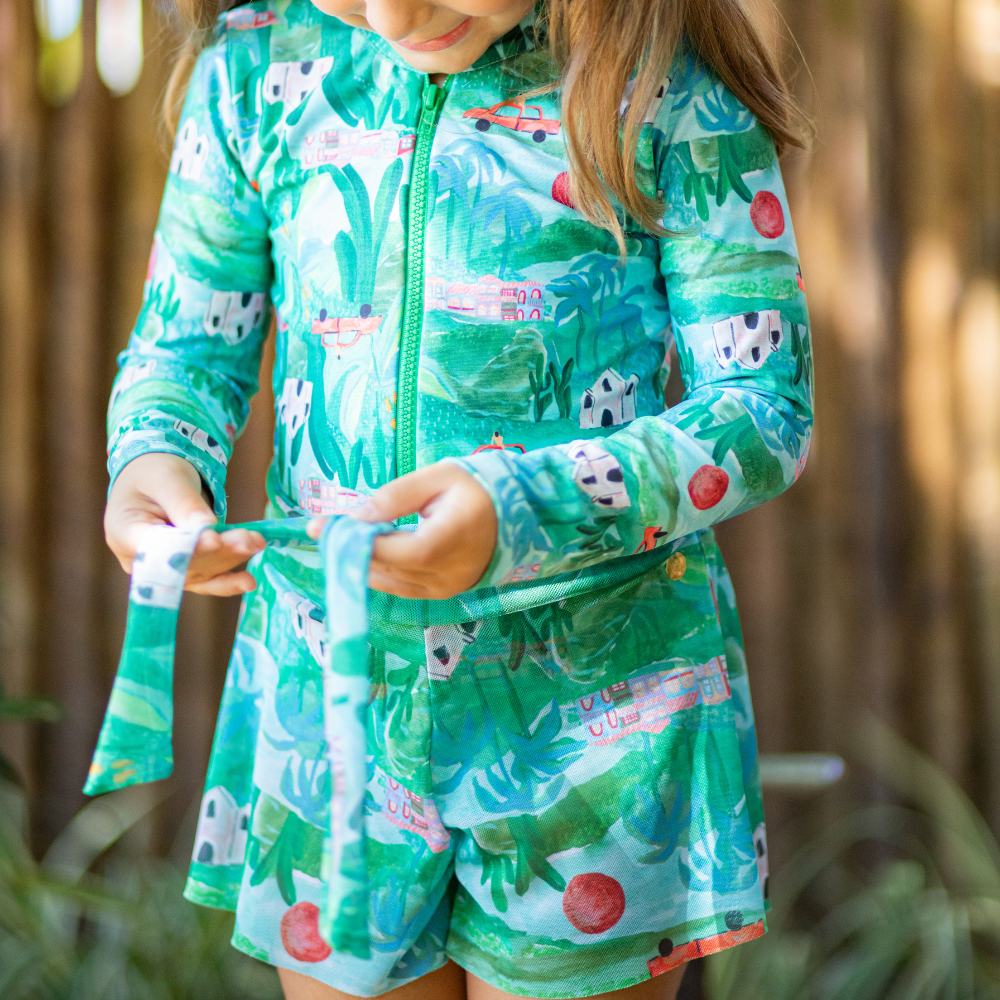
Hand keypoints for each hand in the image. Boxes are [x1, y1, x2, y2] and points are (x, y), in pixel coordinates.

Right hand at [104, 453, 264, 596]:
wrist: (156, 478)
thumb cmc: (155, 473)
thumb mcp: (167, 479)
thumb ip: (185, 504)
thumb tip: (208, 529)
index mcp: (125, 532)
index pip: (156, 548)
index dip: (185, 549)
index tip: (214, 540)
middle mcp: (140, 560)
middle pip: (182, 563)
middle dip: (218, 552)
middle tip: (249, 540)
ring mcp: (163, 569)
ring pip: (200, 572)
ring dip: (230, 560)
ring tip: (256, 543)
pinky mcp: (184, 570)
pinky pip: (206, 579)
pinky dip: (228, 580)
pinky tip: (247, 581)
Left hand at [306, 463, 496, 599]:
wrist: (516, 514)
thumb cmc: (476, 488)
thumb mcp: (437, 478)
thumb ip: (395, 496)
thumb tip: (355, 516)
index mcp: (446, 542)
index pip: (390, 551)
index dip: (355, 540)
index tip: (323, 525)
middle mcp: (445, 574)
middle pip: (384, 569)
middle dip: (349, 549)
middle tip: (323, 529)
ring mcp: (444, 589)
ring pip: (387, 582)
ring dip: (360, 561)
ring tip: (339, 537)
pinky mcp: (442, 594)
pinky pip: (400, 587)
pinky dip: (379, 571)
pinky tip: (364, 551)